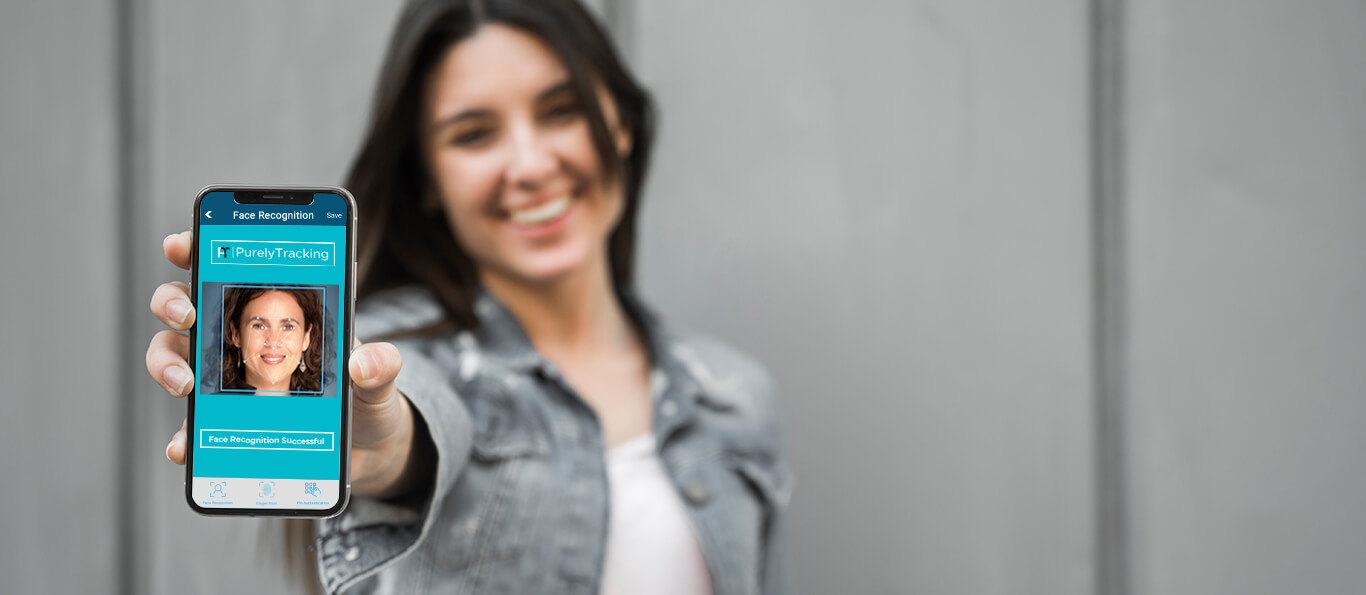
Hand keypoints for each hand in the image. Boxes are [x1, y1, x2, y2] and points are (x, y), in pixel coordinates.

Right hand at [147, 231, 429, 497]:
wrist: (368, 447)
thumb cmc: (366, 396)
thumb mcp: (379, 376)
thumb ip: (380, 364)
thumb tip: (360, 364)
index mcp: (277, 311)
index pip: (228, 269)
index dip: (198, 250)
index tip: (180, 247)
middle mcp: (241, 338)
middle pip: (185, 305)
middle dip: (171, 301)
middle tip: (187, 314)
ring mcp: (226, 378)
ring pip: (173, 356)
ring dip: (165, 363)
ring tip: (185, 383)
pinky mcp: (224, 422)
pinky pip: (191, 424)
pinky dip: (182, 434)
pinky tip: (183, 444)